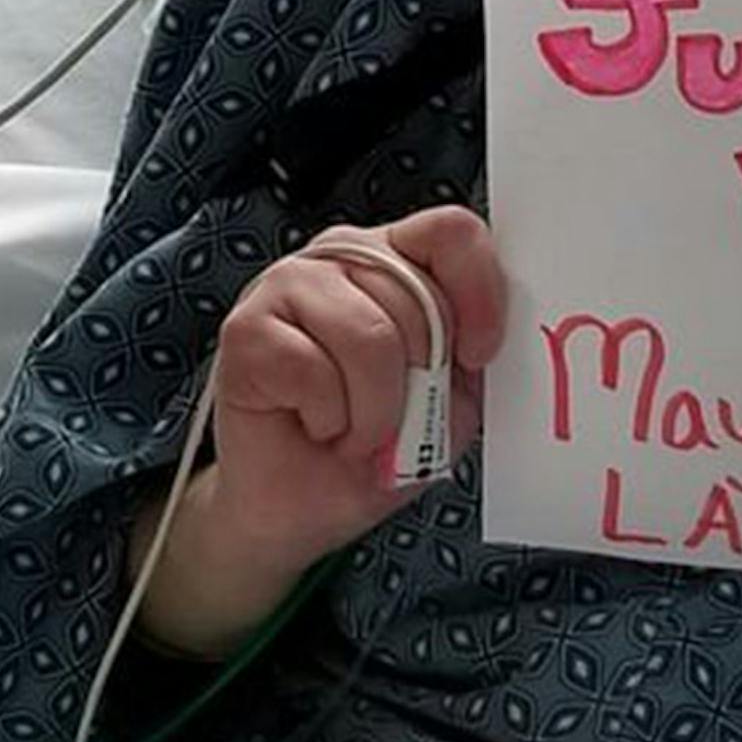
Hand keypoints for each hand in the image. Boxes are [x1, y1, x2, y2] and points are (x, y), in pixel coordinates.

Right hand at [203, 205, 504, 581]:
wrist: (299, 508)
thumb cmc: (376, 445)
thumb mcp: (449, 400)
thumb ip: (470, 356)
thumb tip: (495, 336)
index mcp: (398, 258)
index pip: (452, 233)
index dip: (479, 292)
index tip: (479, 353)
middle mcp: (343, 256)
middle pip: (416, 294)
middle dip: (420, 379)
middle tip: (397, 417)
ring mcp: (288, 284)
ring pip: (369, 335)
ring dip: (375, 411)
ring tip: (356, 430)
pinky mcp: (247, 328)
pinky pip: (312, 371)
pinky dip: (327, 420)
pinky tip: (314, 426)